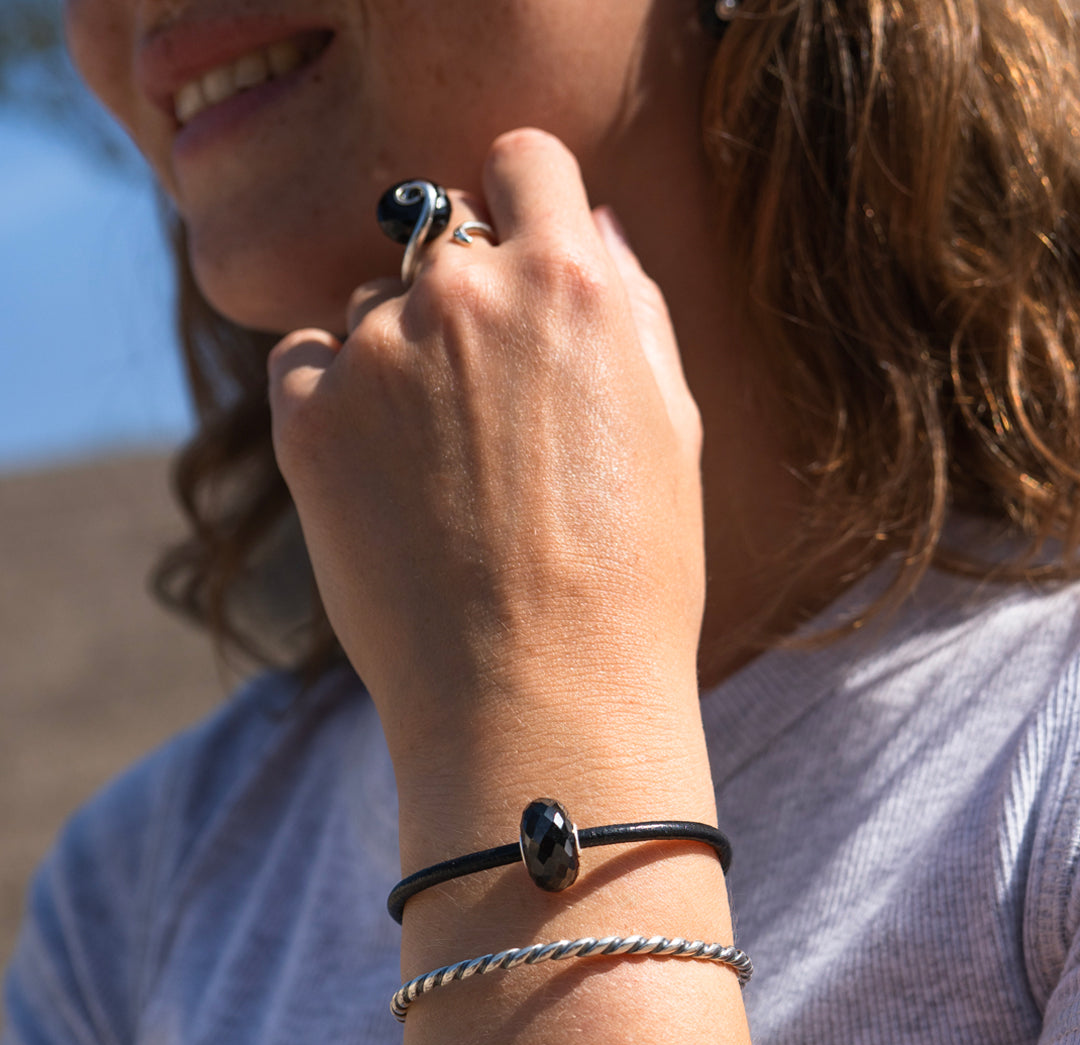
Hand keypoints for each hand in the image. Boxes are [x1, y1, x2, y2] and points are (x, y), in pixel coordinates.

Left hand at [267, 128, 705, 802]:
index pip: (523, 160)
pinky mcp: (309, 419)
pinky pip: (306, 360)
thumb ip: (632, 306)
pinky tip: (383, 473)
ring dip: (397, 351)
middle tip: (484, 397)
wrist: (541, 696)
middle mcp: (464, 294)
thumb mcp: (672, 428)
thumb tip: (591, 223)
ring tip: (439, 463)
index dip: (523, 198)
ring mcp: (377, 353)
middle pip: (437, 233)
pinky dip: (336, 396)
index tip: (518, 248)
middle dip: (460, 291)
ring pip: (368, 302)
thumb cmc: (631, 574)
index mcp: (569, 281)